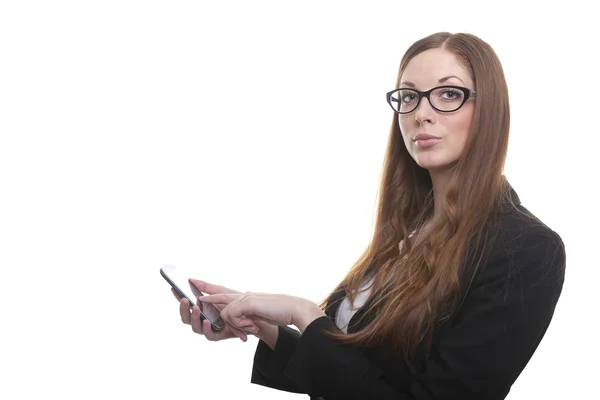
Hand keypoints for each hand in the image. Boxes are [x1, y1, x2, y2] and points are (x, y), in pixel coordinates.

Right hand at [172, 279, 258, 341]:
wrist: (252, 314)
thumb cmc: (235, 302)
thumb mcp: (220, 291)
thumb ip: (205, 287)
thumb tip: (190, 279)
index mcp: (201, 309)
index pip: (186, 305)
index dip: (178, 298)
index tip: (174, 288)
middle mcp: (202, 319)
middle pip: (186, 318)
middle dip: (183, 309)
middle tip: (184, 299)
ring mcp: (209, 328)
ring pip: (195, 327)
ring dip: (194, 318)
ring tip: (195, 308)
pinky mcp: (218, 335)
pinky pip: (208, 335)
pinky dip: (206, 328)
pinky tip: (207, 321)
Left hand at [199, 292, 325, 332]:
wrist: (294, 309)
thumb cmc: (280, 314)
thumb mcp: (259, 317)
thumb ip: (247, 317)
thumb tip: (238, 319)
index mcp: (247, 298)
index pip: (226, 292)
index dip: (212, 290)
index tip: (198, 284)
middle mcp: (244, 295)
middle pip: (220, 291)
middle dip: (205, 288)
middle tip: (192, 281)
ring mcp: (245, 297)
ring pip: (226, 311)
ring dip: (236, 325)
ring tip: (252, 328)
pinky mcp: (247, 302)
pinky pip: (233, 316)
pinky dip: (241, 324)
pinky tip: (252, 327)